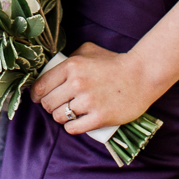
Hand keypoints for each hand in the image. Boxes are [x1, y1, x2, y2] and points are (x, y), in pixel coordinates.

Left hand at [30, 42, 150, 134]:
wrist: (141, 75)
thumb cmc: (114, 62)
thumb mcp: (89, 50)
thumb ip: (70, 57)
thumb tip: (52, 68)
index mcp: (72, 66)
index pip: (41, 85)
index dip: (36, 94)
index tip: (38, 98)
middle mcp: (77, 83)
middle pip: (48, 103)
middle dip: (48, 106)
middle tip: (55, 106)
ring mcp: (88, 102)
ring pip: (58, 117)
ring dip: (60, 117)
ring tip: (67, 113)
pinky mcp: (99, 118)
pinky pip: (73, 128)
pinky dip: (71, 127)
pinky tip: (75, 122)